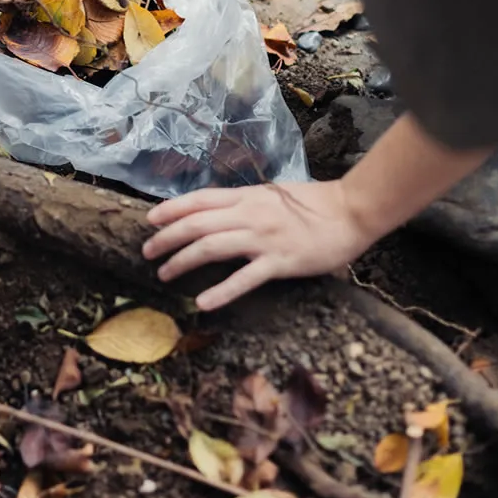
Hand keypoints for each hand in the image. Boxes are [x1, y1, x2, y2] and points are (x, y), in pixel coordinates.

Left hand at [143, 181, 379, 311]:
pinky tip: (203, 302)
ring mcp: (264, 238)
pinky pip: (245, 278)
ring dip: (183, 261)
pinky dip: (222, 291)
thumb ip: (245, 203)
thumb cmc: (314, 203)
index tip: (149, 221)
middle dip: (167, 239)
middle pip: (197, 224)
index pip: (199, 200)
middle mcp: (250, 214)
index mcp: (247, 196)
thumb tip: (217, 212)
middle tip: (147, 253)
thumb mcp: (272, 195)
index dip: (171, 210)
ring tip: (165, 275)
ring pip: (212, 248)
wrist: (351, 211)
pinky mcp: (280, 262)